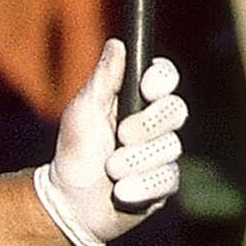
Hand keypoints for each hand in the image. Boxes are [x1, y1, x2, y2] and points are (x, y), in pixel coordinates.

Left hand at [36, 41, 184, 245]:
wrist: (70, 203)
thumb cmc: (74, 152)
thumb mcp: (83, 111)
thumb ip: (103, 79)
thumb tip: (117, 43)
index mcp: (135, 101)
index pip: (164, 78)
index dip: (162, 79)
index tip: (147, 87)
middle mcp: (154, 125)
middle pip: (176, 110)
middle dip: (147, 125)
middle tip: (121, 136)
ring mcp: (162, 155)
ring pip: (170, 148)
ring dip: (136, 161)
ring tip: (110, 171)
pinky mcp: (164, 185)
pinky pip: (167, 179)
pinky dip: (141, 185)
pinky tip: (121, 192)